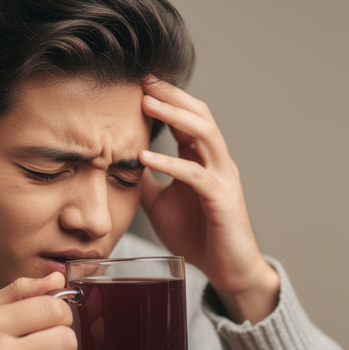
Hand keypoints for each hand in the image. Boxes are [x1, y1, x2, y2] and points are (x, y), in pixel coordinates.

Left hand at [138, 77, 280, 323]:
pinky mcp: (223, 200)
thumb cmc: (198, 235)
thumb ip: (147, 181)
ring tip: (146, 104)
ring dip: (175, 116)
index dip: (166, 97)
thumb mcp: (161, 203)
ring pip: (204, 134)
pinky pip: (196, 175)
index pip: (187, 117)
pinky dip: (170, 163)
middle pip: (199, 114)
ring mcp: (223, 178)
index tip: (138, 82)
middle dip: (171, 94)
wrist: (228, 270)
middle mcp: (216, 161)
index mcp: (202, 159)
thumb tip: (120, 163)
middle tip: (143, 79)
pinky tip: (146, 157)